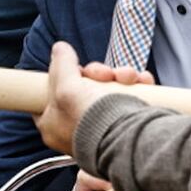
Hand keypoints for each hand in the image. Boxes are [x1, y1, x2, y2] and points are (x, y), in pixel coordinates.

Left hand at [37, 42, 153, 154]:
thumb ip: (61, 65)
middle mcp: (77, 127)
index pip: (47, 97)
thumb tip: (59, 49)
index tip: (70, 70)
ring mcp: (102, 125)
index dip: (59, 78)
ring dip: (120, 76)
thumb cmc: (93, 120)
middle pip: (81, 88)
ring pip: (108, 89)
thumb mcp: (66, 87)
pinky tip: (142, 81)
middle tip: (104, 74)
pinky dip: (137, 85)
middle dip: (97, 74)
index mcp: (54, 125)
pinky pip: (130, 96)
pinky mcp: (127, 123)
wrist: (131, 141)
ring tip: (128, 77)